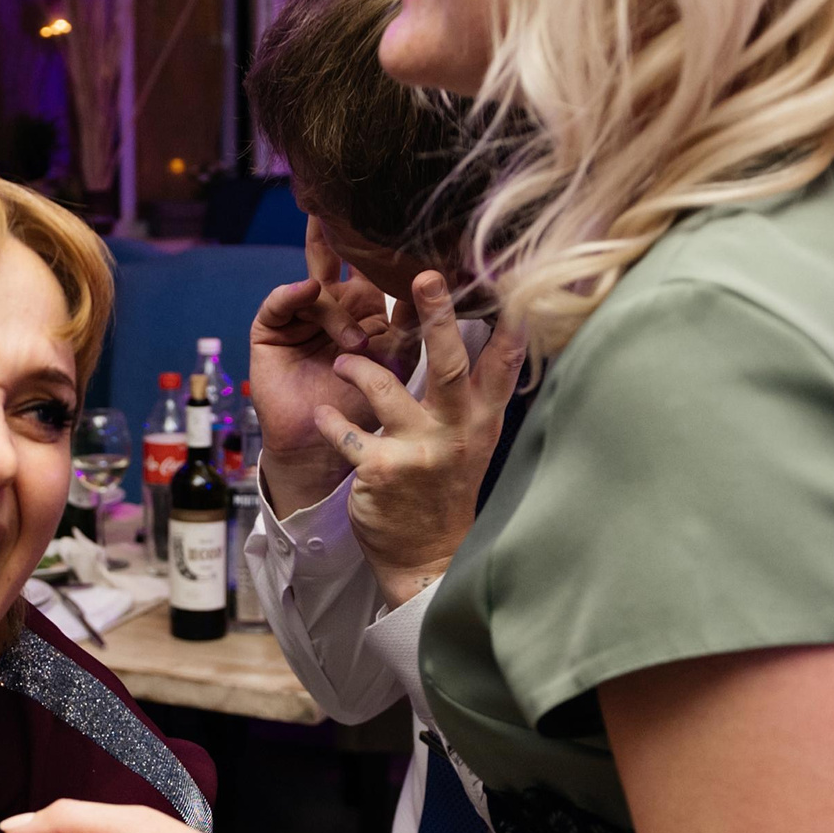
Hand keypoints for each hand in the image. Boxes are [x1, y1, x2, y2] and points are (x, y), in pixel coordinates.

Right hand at [250, 219, 422, 514]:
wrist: (327, 459)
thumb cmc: (370, 420)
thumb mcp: (402, 366)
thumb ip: (419, 327)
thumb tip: (460, 290)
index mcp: (371, 316)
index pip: (381, 274)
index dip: (388, 251)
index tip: (403, 220)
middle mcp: (335, 312)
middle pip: (340, 264)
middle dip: (342, 235)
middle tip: (343, 204)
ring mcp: (300, 322)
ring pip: (314, 285)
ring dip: (336, 307)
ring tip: (356, 344)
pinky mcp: (270, 335)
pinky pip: (278, 304)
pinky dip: (289, 294)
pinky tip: (304, 291)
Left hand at [314, 272, 526, 606]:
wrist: (426, 555)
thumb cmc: (444, 489)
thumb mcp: (471, 442)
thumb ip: (473, 397)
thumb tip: (480, 339)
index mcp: (483, 419)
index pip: (503, 365)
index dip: (510, 325)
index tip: (512, 285)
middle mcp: (459, 430)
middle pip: (451, 364)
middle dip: (437, 317)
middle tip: (425, 277)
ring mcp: (420, 450)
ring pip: (386, 388)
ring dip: (357, 367)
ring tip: (341, 360)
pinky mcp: (381, 471)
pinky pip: (347, 432)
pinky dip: (330, 419)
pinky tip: (322, 413)